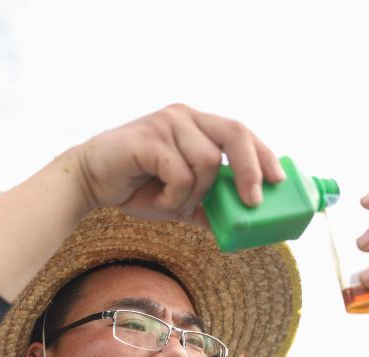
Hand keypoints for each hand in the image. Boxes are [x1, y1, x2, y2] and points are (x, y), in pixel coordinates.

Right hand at [69, 103, 285, 227]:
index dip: (263, 155)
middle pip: (235, 134)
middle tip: (252, 202)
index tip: (279, 181)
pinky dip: (173, 196)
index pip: (241, 132)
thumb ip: (207, 207)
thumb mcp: (180, 201)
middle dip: (250, 170)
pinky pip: (181, 173)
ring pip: (207, 162)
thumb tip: (238, 229)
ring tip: (170, 202)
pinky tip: (154, 198)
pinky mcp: (150, 137)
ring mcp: (168, 123)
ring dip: (194, 194)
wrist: (90, 182)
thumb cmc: (136, 187)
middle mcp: (186, 116)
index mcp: (197, 124)